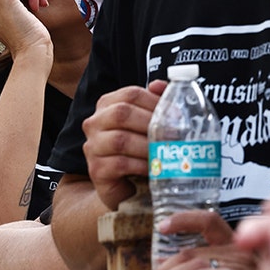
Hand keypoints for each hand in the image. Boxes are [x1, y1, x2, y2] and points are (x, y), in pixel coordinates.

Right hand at [82, 81, 167, 207]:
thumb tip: (160, 86)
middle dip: (152, 123)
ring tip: (167, 150)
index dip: (155, 102)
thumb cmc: (138, 148)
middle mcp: (94, 122)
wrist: (123, 183)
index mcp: (107, 104)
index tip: (176, 114)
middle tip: (174, 133)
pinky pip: (120, 164)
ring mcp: (92, 146)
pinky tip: (154, 167)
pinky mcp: (96, 170)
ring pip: (120, 140)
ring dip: (147, 145)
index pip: (131, 94)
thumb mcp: (147, 122)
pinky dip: (141, 164)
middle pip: (122, 114)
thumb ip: (154, 102)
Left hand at [149, 210, 255, 269]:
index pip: (208, 221)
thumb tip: (161, 261)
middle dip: (167, 267)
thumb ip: (195, 261)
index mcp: (232, 243)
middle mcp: (237, 250)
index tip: (162, 227)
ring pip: (197, 264)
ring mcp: (241, 265)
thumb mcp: (219, 269)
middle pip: (192, 251)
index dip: (184, 219)